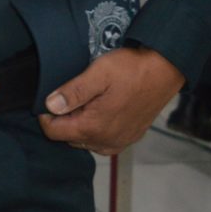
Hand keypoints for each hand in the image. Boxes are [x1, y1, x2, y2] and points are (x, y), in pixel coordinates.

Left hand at [38, 47, 184, 155]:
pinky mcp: (130, 137)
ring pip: (85, 141)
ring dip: (79, 126)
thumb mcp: (98, 74)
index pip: (54, 133)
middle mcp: (107, 141)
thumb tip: (50, 106)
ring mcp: (120, 141)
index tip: (50, 99)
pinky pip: (103, 142)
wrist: (165, 71)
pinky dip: (95, 131)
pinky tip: (98, 112)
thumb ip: (73, 92)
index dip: (45, 116)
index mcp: (95, 127)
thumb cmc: (132, 69)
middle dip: (63, 120)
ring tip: (84, 102)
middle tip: (69, 96)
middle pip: (69, 138)